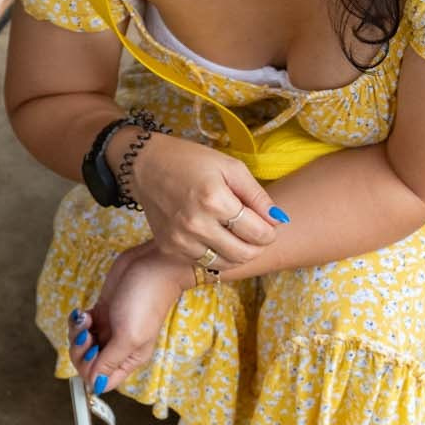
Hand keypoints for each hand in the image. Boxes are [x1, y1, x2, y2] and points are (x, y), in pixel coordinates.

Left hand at [69, 242, 193, 396]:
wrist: (152, 264)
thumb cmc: (146, 299)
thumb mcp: (128, 336)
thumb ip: (110, 361)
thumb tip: (95, 385)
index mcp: (130, 358)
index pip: (103, 381)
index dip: (90, 372)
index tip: (91, 353)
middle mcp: (119, 347)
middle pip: (88, 364)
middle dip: (80, 351)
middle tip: (87, 335)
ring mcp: (109, 329)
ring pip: (82, 345)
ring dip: (77, 334)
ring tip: (86, 320)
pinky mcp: (102, 313)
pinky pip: (81, 326)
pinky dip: (78, 321)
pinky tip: (85, 312)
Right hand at [128, 131, 288, 272]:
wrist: (146, 166)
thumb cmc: (191, 161)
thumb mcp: (230, 167)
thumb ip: (257, 195)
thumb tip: (279, 220)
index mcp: (214, 200)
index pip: (257, 233)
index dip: (270, 233)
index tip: (270, 226)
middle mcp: (196, 224)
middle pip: (243, 254)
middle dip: (258, 247)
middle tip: (259, 236)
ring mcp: (180, 239)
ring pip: (224, 263)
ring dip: (238, 255)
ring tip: (240, 238)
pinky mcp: (169, 248)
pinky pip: (203, 262)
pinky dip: (216, 255)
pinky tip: (217, 239)